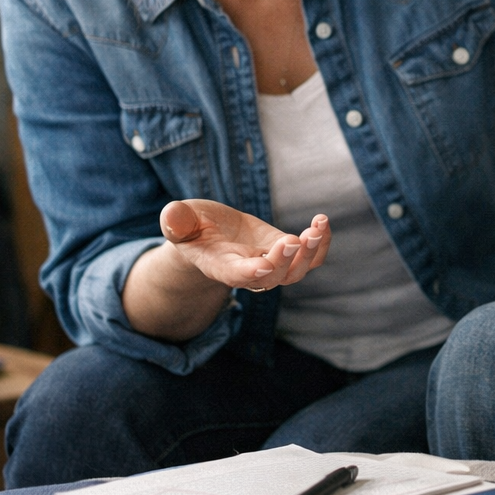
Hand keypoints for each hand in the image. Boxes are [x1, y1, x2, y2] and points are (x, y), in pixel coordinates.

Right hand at [159, 198, 329, 291]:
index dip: (250, 272)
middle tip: (295, 240)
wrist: (206, 233)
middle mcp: (247, 271)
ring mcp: (269, 263)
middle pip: (271, 279)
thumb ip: (177, 222)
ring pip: (294, 272)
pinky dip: (320, 245)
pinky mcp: (283, 251)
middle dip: (285, 261)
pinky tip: (322, 223)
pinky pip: (308, 258)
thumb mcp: (180, 221)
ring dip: (309, 254)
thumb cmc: (190, 227)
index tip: (265, 263)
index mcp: (219, 266)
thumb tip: (171, 214)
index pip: (236, 276)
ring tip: (317, 227)